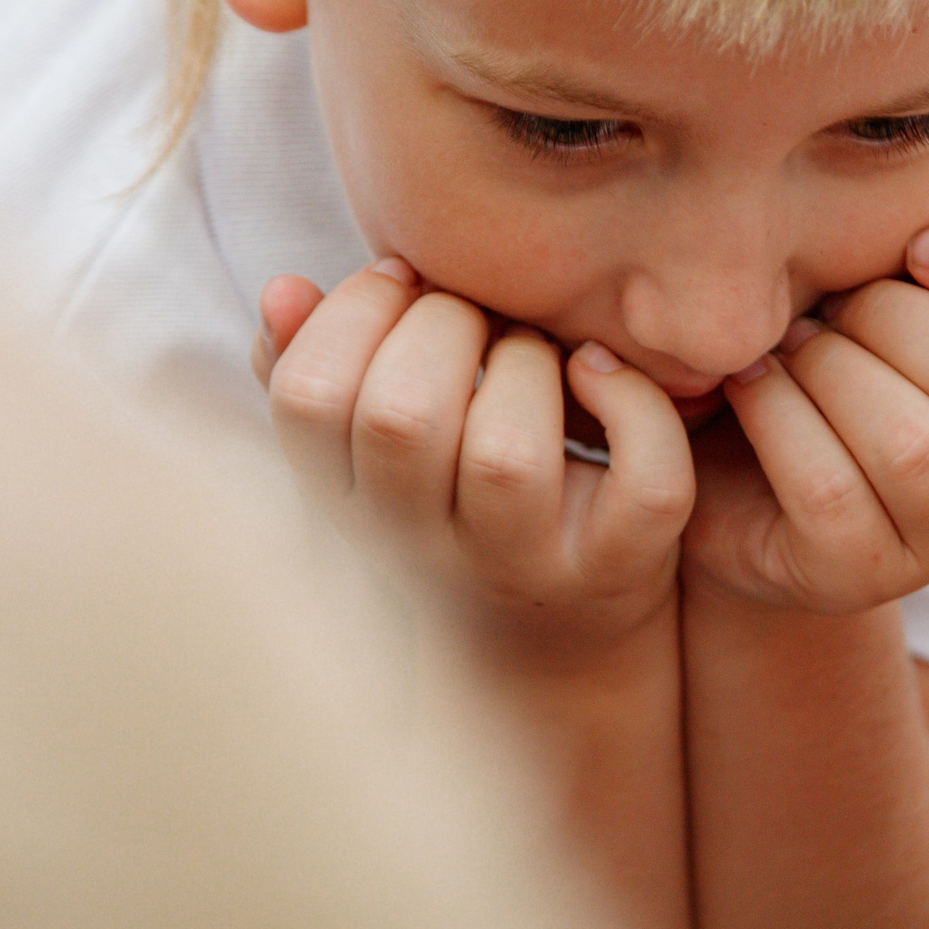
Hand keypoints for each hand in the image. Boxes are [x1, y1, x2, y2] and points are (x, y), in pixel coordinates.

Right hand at [253, 257, 693, 657]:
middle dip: (443, 323)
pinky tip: (603, 373)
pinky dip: (635, 407)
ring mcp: (526, 563)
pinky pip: (644, 482)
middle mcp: (425, 546)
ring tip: (533, 351)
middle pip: (403, 417)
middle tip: (474, 315)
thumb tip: (284, 290)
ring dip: (526, 362)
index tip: (401, 281)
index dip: (351, 315)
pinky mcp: (620, 565)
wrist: (551, 646)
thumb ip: (312, 371)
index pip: (309, 399)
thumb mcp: (368, 457)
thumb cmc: (450, 509)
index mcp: (348, 506)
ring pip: (510, 454)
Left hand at [684, 225, 928, 614]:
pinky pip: (829, 490)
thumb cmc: (818, 363)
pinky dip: (777, 417)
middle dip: (881, 315)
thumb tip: (928, 236)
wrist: (729, 474)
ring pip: (911, 444)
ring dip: (827, 370)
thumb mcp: (879, 293)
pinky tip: (749, 386)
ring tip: (786, 350)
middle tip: (824, 311)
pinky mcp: (858, 576)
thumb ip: (921, 258)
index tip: (914, 248)